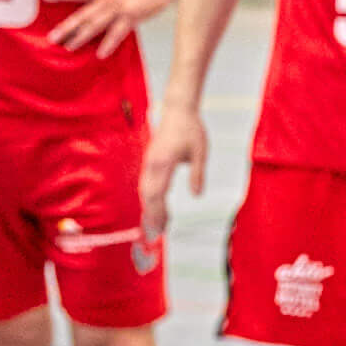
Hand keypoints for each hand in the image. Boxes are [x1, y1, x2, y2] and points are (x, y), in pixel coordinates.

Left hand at [44, 0, 178, 58]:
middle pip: (83, 14)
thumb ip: (108, 0)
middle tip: (52, 37)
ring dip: (81, 37)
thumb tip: (96, 12)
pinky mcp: (132, 16)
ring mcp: (119, 8)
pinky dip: (109, 44)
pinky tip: (101, 54)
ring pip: (96, 24)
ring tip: (70, 47)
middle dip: (67, 26)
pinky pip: (117, 33)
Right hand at [139, 104, 207, 236]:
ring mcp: (148, 163)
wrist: (178, 111)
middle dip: (151, 216)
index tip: (162, 227)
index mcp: (163, 162)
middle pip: (147, 196)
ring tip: (157, 226)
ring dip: (149, 209)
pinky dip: (150, 199)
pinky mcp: (149, 162)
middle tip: (157, 235)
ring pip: (145, 192)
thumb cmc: (191, 129)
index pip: (157, 193)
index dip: (157, 212)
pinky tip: (156, 208)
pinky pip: (146, 185)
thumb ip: (198, 173)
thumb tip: (197, 196)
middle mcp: (151, 164)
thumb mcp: (200, 151)